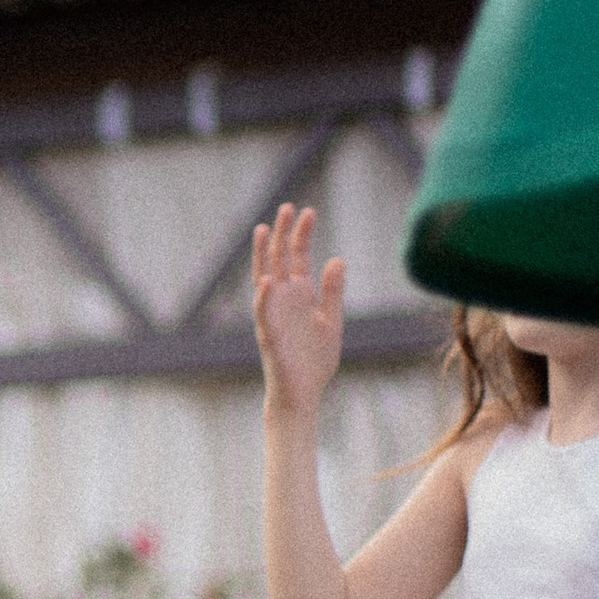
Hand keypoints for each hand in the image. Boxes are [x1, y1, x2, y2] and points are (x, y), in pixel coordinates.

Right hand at [251, 204, 343, 414]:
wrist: (304, 393)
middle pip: (279, 258)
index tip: (309, 211)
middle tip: (287, 206)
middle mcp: (284, 299)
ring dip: (262, 255)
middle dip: (282, 233)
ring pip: (264, 277)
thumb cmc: (315, 360)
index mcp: (300, 294)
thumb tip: (336, 259)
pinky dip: (264, 296)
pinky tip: (268, 279)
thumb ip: (332, 291)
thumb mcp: (332, 320)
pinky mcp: (269, 334)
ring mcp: (274, 314)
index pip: (298, 256)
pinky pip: (263, 313)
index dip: (302, 234)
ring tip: (262, 230)